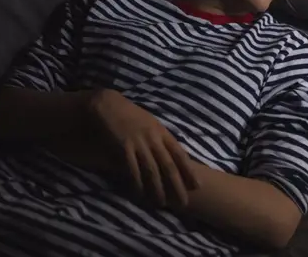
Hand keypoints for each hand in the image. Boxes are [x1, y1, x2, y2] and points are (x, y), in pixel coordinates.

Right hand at [87, 88, 200, 206]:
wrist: (110, 105)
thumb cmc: (131, 115)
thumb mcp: (151, 123)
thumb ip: (161, 138)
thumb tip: (172, 154)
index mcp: (162, 132)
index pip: (180, 154)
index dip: (189, 171)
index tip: (197, 186)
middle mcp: (154, 138)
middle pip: (168, 165)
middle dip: (177, 185)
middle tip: (183, 202)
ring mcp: (139, 142)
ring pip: (151, 169)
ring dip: (157, 188)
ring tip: (162, 203)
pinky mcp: (124, 146)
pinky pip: (132, 167)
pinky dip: (137, 182)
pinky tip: (139, 193)